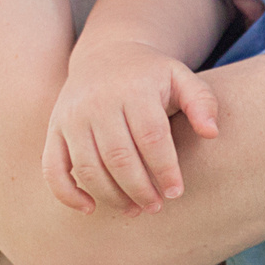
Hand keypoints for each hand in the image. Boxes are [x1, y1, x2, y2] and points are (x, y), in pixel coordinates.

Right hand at [44, 40, 221, 214]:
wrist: (106, 55)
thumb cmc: (150, 75)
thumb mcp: (181, 77)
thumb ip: (202, 102)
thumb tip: (211, 133)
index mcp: (133, 89)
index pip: (151, 137)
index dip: (165, 169)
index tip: (176, 192)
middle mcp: (98, 102)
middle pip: (119, 157)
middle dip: (140, 189)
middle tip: (156, 206)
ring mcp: (72, 117)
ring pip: (88, 167)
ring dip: (111, 196)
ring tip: (134, 209)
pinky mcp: (54, 130)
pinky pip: (53, 169)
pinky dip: (68, 194)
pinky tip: (90, 209)